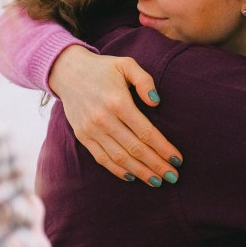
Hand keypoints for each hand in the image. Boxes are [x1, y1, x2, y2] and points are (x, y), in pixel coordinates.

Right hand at [48, 45, 181, 185]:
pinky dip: (117, 170)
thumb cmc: (103, 68)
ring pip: (120, 158)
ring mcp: (91, 130)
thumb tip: (156, 102)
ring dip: (140, 172)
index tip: (178, 160)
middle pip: (136, 149)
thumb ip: (144, 81)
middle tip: (173, 177)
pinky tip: (133, 177)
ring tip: (157, 181)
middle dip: (157, 165)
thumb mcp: (126, 65)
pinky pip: (102, 159)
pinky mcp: (82, 136)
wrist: (67, 71)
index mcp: (118, 102)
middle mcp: (104, 119)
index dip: (163, 149)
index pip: (146, 132)